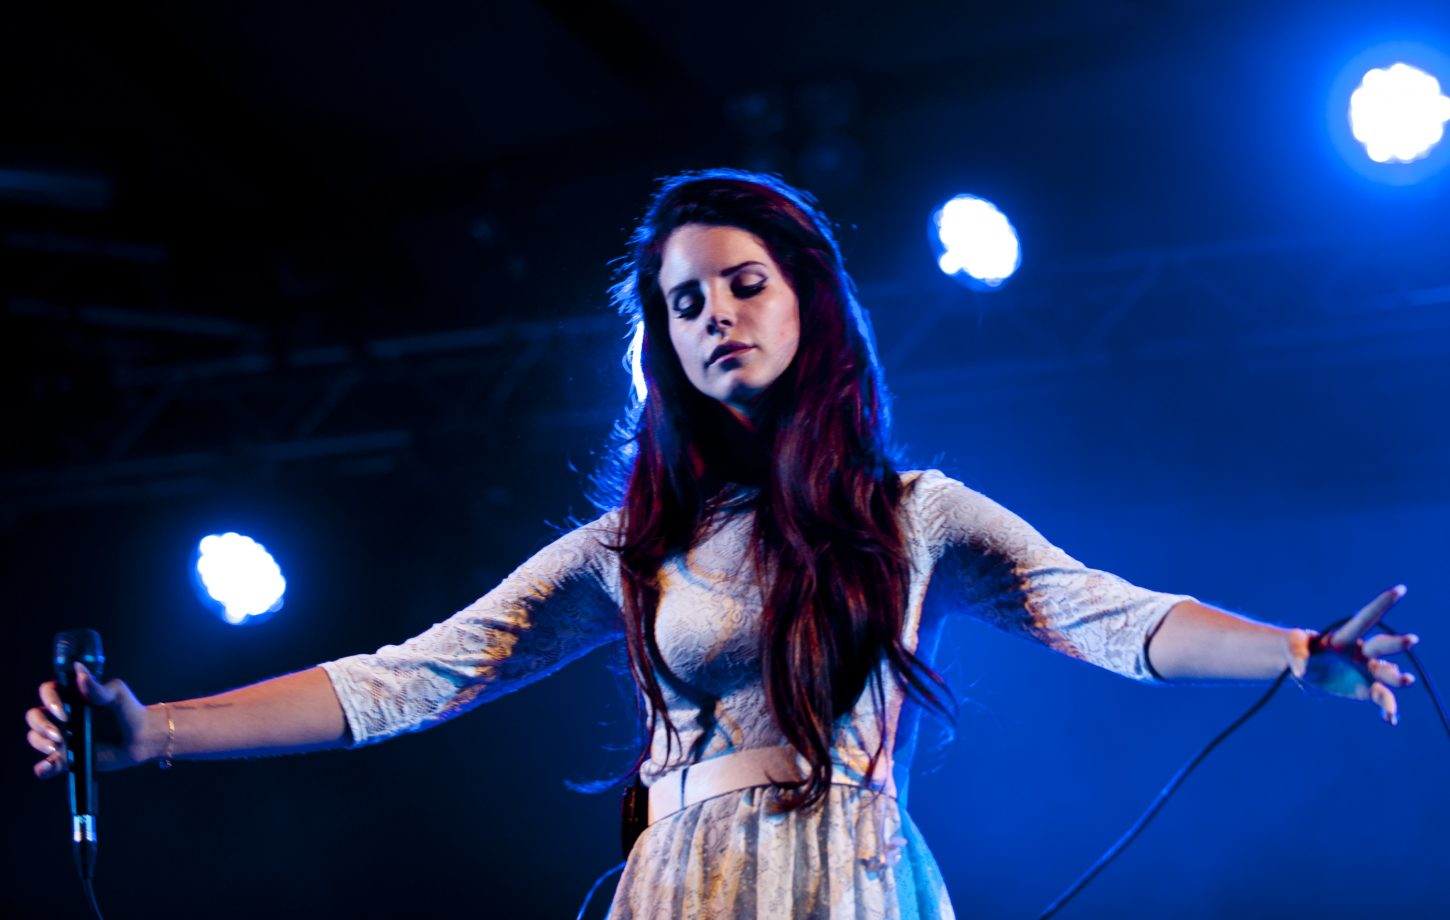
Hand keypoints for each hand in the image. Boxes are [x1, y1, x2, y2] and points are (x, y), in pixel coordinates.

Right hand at [25, 662, 155, 778]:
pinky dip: (42, 768)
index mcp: (72, 697)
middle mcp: (62, 717)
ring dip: (40, 743)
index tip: (64, 712)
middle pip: (35, 716)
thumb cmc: (129, 710)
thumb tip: (79, 671)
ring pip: (36, 738)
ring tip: (58, 747)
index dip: (49, 701)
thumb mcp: (116, 694)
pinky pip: (47, 765)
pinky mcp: (67, 757)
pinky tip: (46, 768)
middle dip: (41, 724)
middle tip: (59, 734)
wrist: (142, 737)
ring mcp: (63, 737)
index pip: (48, 692)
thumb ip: (96, 687)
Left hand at [1292, 585, 1418, 724]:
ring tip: (1406, 680)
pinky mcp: (1365, 688)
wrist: (1305, 669)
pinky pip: (1381, 697)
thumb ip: (1295, 652)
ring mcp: (1366, 670)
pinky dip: (1387, 707)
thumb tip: (1301, 668)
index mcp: (1344, 637)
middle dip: (1396, 643)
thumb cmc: (1299, 650)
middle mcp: (1361, 652)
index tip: (1400, 589)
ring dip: (1397, 677)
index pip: (1365, 618)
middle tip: (1412, 639)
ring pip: (1386, 672)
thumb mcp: (1292, 646)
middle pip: (1381, 645)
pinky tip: (1390, 719)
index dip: (1382, 603)